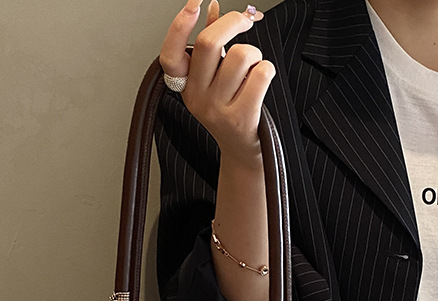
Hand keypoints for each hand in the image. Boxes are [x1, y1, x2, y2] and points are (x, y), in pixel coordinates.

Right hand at [159, 0, 276, 163]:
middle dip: (233, 22)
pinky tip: (261, 81)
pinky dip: (267, 70)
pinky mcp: (240, 117)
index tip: (194, 3)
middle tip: (245, 22)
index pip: (170, 55)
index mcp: (186, 85)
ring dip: (255, 54)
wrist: (241, 150)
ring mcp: (217, 109)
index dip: (179, 26)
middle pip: (209, 42)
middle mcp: (197, 98)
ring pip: (241, 55)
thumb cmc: (229, 110)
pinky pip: (261, 73)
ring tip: (252, 69)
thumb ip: (212, 46)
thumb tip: (214, 8)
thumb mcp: (213, 79)